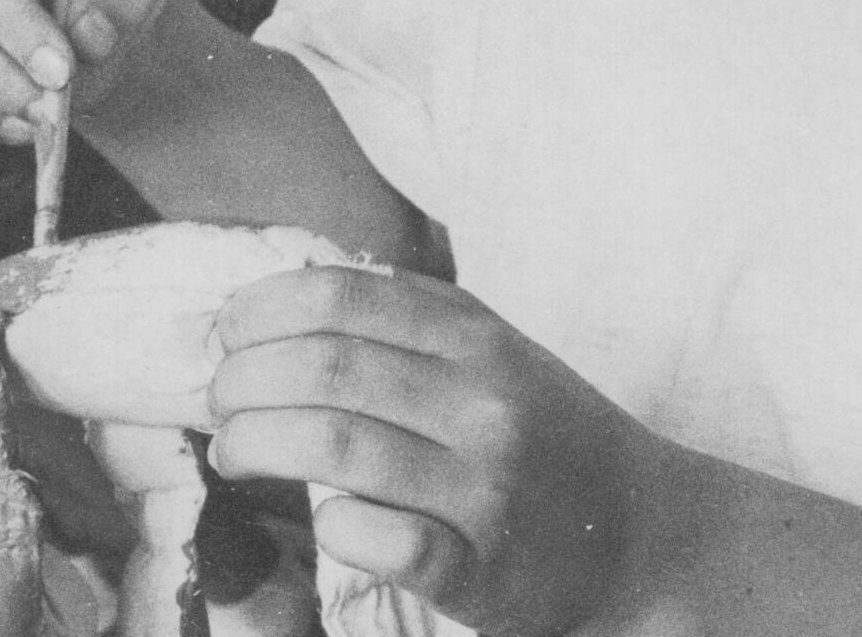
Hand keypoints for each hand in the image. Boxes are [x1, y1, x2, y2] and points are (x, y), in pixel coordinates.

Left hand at [207, 266, 663, 636]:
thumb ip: (408, 315)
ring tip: (232, 451)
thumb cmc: (545, 432)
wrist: (644, 533)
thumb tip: (286, 290)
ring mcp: (484, 487)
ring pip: (336, 447)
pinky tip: (319, 517)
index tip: (225, 328)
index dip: (263, 308)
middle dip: (244, 380)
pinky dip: (334, 524)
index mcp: (475, 336)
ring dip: (258, 445)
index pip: (342, 298)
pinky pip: (385, 541)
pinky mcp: (482, 571)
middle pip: (325, 368)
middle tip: (218, 398)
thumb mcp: (493, 348)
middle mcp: (481, 401)